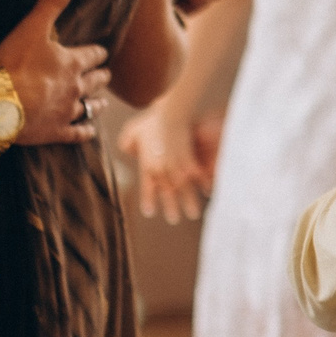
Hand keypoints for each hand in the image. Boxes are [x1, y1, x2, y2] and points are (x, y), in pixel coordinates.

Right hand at [0, 0, 110, 146]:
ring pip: (89, 107)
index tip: (102, 52)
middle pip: (94, 82)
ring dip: (96, 104)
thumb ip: (50, 2)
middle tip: (106, 76)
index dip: (97, 53)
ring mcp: (66, 111)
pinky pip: (76, 133)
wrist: (0, 104)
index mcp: (72, 63)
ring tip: (102, 103)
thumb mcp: (32, 27)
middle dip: (100, 77)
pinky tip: (90, 132)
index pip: (92, 55)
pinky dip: (84, 132)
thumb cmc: (14, 63)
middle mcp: (75, 88)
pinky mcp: (55, 132)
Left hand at [118, 103, 214, 219]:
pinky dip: (203, 184)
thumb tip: (128, 151)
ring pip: (183, 189)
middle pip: (167, 193)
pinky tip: (207, 192)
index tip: (150, 213)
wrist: (169, 116)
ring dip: (189, 202)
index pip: (148, 188)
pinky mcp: (190, 161)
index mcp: (148, 166)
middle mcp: (162, 170)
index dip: (149, 200)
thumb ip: (128, 144)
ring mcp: (177, 167)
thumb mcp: (132, 132)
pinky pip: (197, 176)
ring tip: (193, 214)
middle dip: (171, 207)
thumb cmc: (150, 121)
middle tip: (174, 220)